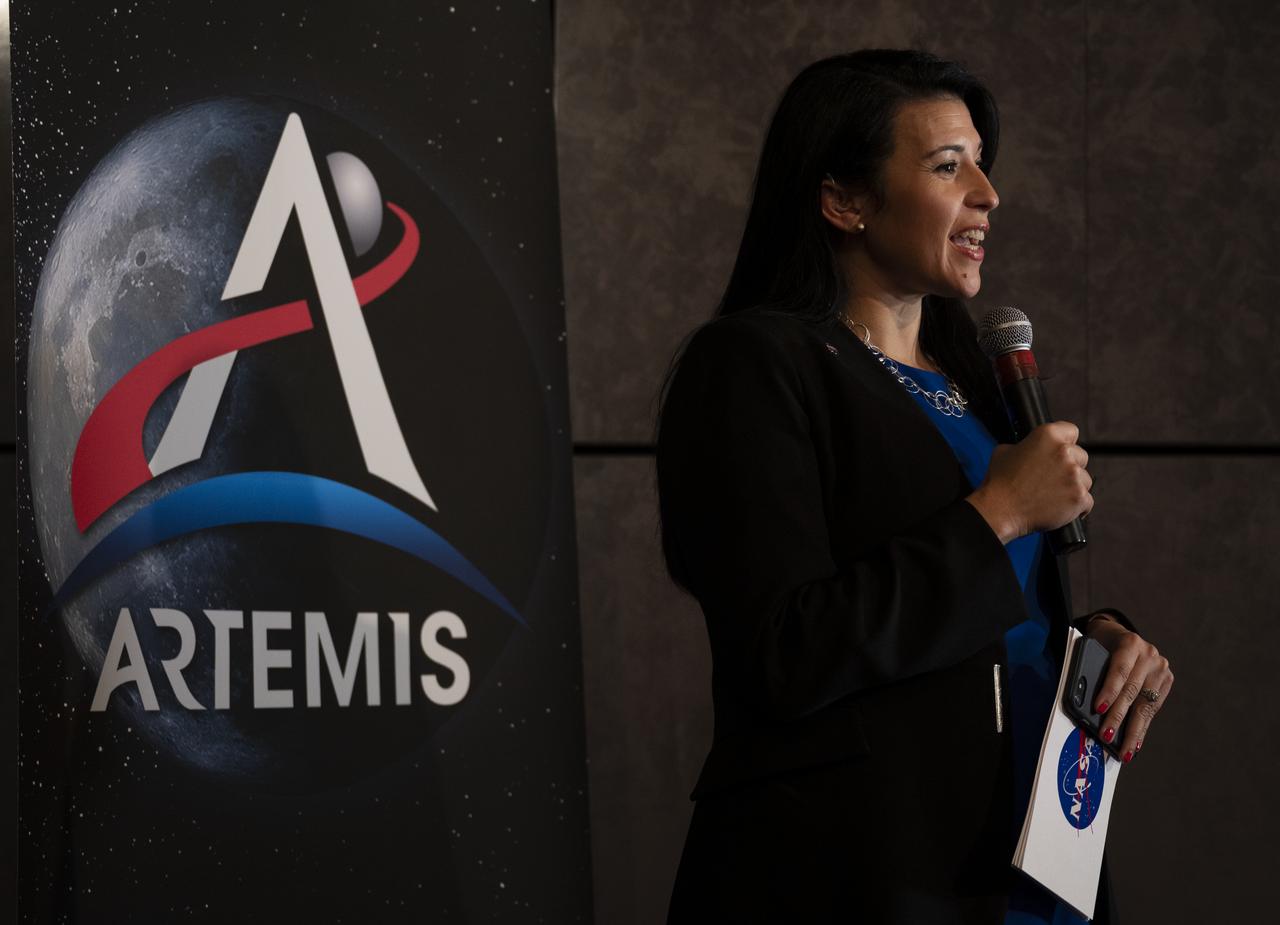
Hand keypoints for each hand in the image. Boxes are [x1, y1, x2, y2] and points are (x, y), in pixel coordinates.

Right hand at [966, 421, 1092, 542]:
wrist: (1000, 509)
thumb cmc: (1000, 482)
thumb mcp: (1005, 451)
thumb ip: (1026, 445)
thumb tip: (1032, 448)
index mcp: (1047, 436)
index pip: (1071, 431)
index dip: (1065, 442)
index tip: (1060, 452)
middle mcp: (1064, 452)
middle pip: (1081, 457)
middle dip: (1070, 466)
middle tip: (1052, 478)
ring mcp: (1074, 475)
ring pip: (1085, 480)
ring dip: (1073, 486)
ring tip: (1053, 495)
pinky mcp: (1078, 496)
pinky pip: (1086, 500)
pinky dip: (1076, 505)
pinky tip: (1060, 507)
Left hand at [1084, 615, 1173, 762]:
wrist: (1119, 633)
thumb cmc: (1101, 644)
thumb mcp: (1094, 648)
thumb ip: (1093, 670)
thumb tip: (1086, 704)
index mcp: (1130, 642)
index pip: (1119, 670)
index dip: (1109, 690)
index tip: (1099, 708)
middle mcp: (1149, 654)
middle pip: (1132, 691)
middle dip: (1119, 717)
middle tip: (1107, 736)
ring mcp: (1160, 668)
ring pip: (1145, 704)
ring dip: (1133, 731)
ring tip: (1124, 751)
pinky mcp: (1166, 680)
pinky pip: (1152, 709)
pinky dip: (1142, 727)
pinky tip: (1135, 743)